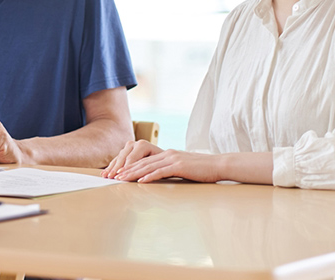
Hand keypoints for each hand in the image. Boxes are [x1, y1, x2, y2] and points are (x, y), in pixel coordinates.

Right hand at [101, 140, 163, 177]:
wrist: (165, 157)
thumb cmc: (164, 162)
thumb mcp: (160, 165)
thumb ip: (150, 169)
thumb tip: (142, 177)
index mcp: (143, 145)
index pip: (132, 159)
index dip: (126, 169)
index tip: (121, 177)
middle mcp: (134, 143)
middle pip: (123, 158)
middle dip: (116, 169)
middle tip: (112, 177)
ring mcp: (129, 147)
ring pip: (118, 158)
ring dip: (112, 168)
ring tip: (106, 176)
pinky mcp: (125, 151)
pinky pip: (116, 159)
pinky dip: (111, 166)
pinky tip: (106, 173)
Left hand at [110, 148, 224, 182]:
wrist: (218, 165)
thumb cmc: (202, 169)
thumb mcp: (183, 168)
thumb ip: (171, 169)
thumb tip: (161, 176)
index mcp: (167, 154)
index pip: (145, 160)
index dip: (131, 166)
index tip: (120, 173)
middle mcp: (168, 154)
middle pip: (143, 162)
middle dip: (127, 169)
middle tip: (115, 176)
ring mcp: (173, 159)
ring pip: (148, 166)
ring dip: (134, 173)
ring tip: (123, 178)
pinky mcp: (179, 166)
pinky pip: (161, 171)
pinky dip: (149, 176)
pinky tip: (141, 181)